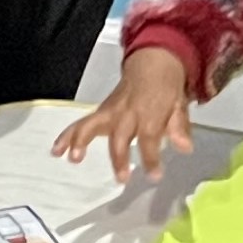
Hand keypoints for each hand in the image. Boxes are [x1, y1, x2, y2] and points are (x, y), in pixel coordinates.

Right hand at [54, 46, 194, 182]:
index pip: (149, 138)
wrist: (152, 63)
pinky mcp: (100, 113)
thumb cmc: (166, 89)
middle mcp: (127, 113)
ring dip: (80, 142)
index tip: (154, 176)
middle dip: (119, 158)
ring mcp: (111, 112)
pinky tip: (57, 150)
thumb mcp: (179, 105)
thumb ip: (179, 127)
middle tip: (121, 179)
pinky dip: (68, 136)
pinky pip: (81, 124)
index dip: (151, 158)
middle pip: (120, 137)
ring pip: (92, 126)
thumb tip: (184, 148)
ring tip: (73, 159)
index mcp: (149, 113)